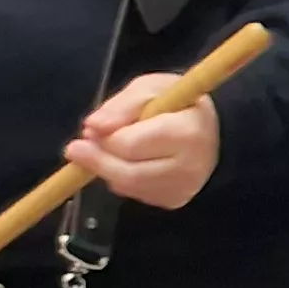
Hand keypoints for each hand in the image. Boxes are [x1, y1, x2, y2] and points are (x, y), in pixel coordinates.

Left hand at [65, 73, 222, 210]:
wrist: (211, 128)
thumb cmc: (177, 103)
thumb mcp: (150, 88)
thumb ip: (122, 105)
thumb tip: (93, 126)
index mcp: (187, 131)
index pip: (131, 145)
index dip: (105, 138)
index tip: (89, 129)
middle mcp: (191, 165)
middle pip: (128, 173)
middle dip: (97, 159)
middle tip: (77, 148)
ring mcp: (185, 187)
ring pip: (128, 187)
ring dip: (106, 170)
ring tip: (102, 151)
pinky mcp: (176, 199)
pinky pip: (136, 194)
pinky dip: (121, 180)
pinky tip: (125, 162)